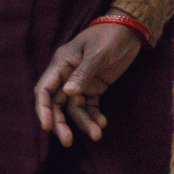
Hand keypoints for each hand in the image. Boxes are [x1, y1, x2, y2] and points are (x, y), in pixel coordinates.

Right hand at [33, 20, 144, 146]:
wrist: (130, 31)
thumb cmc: (110, 37)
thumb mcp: (98, 54)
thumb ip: (83, 73)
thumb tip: (67, 93)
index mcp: (62, 64)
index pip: (45, 89)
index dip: (43, 109)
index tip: (47, 127)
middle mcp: (67, 75)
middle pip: (57, 104)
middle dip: (60, 122)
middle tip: (68, 142)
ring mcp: (81, 82)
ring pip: (74, 108)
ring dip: (83, 122)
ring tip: (97, 135)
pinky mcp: (95, 87)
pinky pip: (89, 106)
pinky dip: (94, 116)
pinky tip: (102, 123)